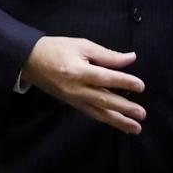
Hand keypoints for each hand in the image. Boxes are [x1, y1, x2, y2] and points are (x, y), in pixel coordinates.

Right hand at [20, 36, 146, 134]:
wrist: (30, 61)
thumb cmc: (57, 48)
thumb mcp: (81, 45)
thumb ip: (106, 54)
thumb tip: (130, 58)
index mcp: (79, 71)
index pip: (105, 78)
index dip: (124, 82)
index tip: (141, 86)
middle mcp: (77, 89)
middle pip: (104, 101)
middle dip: (124, 109)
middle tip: (142, 114)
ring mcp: (74, 99)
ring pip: (99, 113)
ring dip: (118, 121)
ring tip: (135, 128)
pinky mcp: (71, 104)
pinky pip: (91, 113)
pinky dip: (105, 119)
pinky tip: (117, 123)